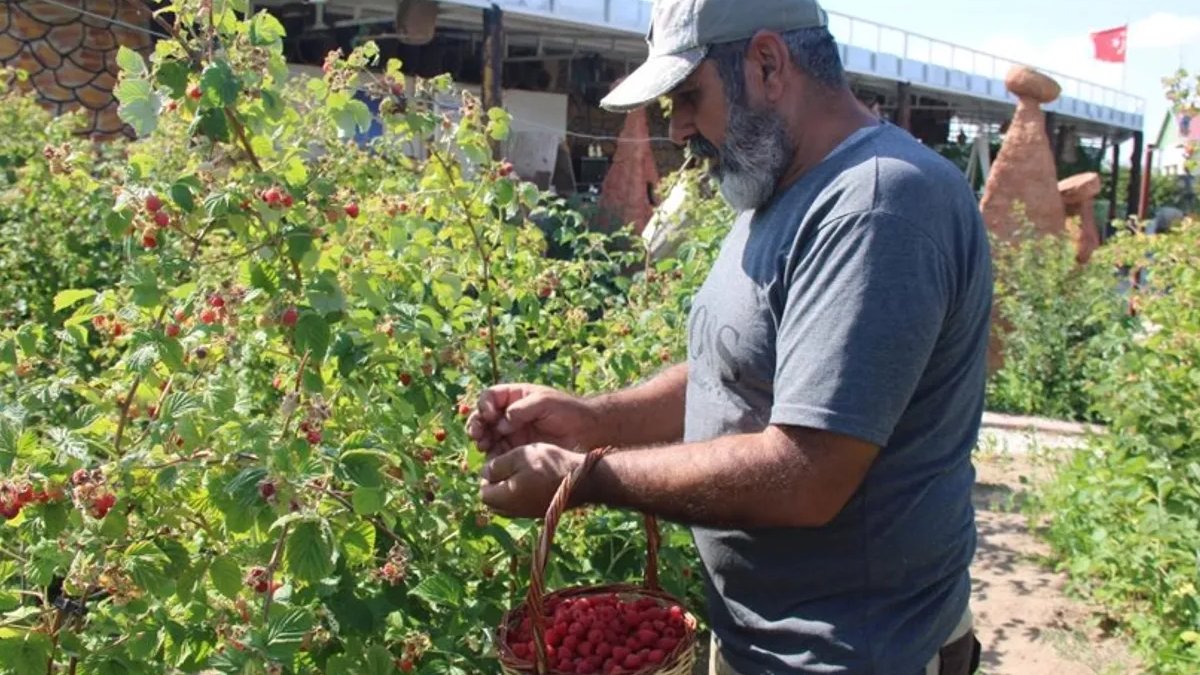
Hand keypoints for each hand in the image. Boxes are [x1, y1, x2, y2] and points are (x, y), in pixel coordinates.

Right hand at [466, 384, 599, 455]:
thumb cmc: (568, 412)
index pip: (490, 397)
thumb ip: (521, 409)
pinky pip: (498, 454)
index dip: (484, 405)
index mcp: (515, 397)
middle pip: (483, 417)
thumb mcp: (545, 402)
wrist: (588, 433)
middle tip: (477, 434)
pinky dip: (491, 456)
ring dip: (481, 440)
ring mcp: (512, 434)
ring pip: (487, 436)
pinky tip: (491, 459)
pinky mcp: (517, 452)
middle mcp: (510, 415)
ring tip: (484, 445)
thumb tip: (501, 422)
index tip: (490, 415)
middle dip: (476, 424)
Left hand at [479, 443, 586, 518]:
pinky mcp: (539, 512)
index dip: (487, 476)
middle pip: (494, 501)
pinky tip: (532, 478)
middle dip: (495, 484)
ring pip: (507, 504)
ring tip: (520, 470)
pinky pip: (521, 505)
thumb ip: (497, 465)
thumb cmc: (549, 465)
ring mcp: (527, 513)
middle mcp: (514, 511)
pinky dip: (520, 493)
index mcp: (505, 499)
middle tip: (508, 465)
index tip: (498, 461)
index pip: (483, 492)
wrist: (581, 479)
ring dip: (508, 488)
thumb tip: (483, 472)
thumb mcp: (520, 456)